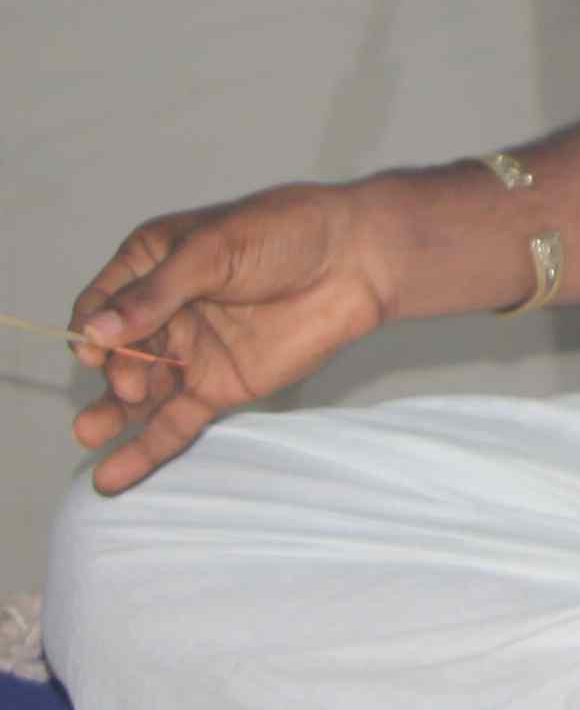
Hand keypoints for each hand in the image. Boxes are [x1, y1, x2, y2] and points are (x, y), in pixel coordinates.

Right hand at [67, 183, 403, 494]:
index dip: (91, 331)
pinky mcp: (220, 388)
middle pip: (116, 354)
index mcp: (151, 267)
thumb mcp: (214, 249)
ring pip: (138, 394)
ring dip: (110, 416)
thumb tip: (95, 332)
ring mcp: (189, 355)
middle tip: (133, 383)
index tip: (96, 350)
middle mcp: (162, 315)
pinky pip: (173, 423)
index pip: (100, 307)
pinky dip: (145, 450)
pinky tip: (111, 478)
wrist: (360, 258)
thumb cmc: (289, 232)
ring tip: (88, 433)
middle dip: (114, 372)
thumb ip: (156, 293)